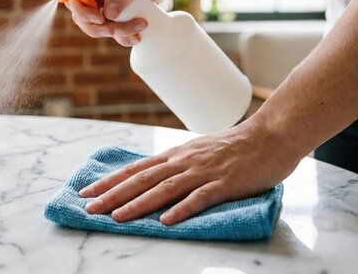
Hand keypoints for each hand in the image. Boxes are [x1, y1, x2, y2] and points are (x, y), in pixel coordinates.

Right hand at [66, 0, 171, 46]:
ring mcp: (106, 6)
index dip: (81, 11)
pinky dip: (125, 38)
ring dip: (117, 33)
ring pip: (100, 29)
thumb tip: (109, 13)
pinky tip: (138, 36)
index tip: (99, 17)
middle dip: (100, 28)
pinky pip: (115, 33)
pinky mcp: (119, 16)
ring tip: (140, 25)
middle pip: (84, 19)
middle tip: (115, 29)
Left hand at [78, 122, 300, 224]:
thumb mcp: (198, 151)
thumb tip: (153, 177)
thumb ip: (177, 164)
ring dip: (138, 204)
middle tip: (89, 208)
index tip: (86, 192)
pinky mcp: (224, 183)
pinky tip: (166, 221)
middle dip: (113, 194)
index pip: (135, 169)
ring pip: (164, 189)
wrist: (270, 135)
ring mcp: (203, 172)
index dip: (110, 181)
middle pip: (142, 180)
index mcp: (176, 155)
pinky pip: (200, 198)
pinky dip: (181, 209)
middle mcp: (183, 161)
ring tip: (116, 217)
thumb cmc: (235, 146)